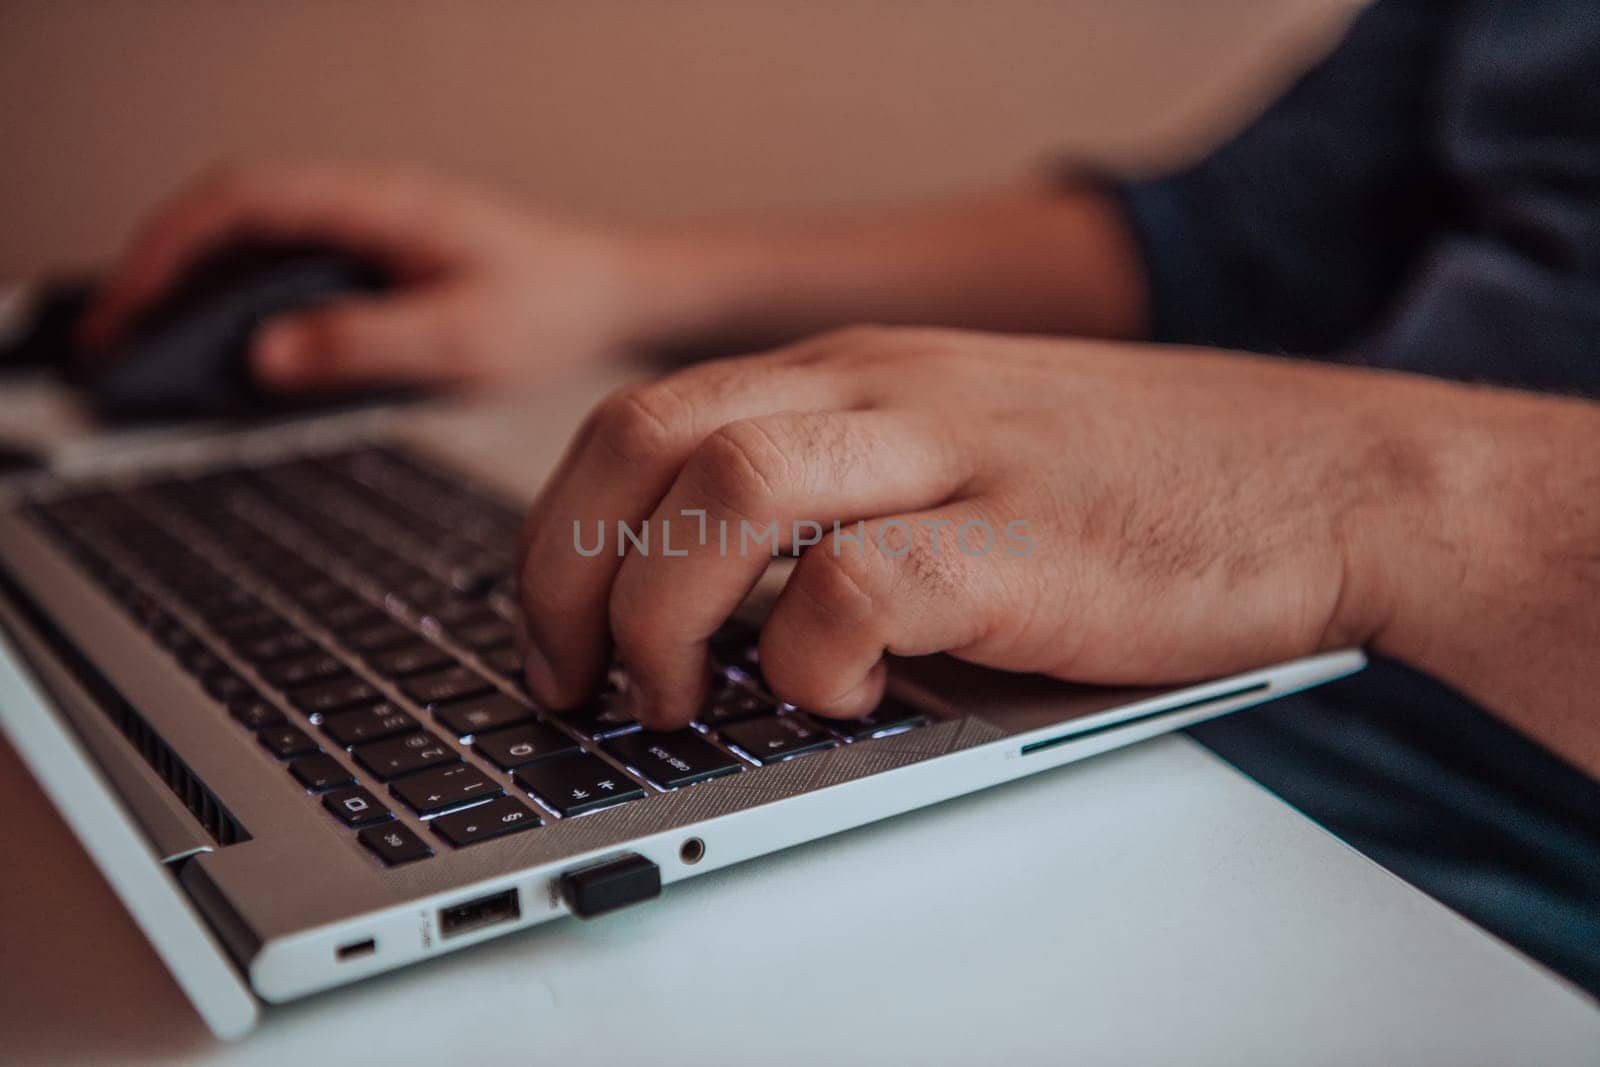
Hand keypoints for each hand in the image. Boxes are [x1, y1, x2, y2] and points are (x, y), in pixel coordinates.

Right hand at [80, 164, 648, 389]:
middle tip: (116, 343)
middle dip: (163, 273)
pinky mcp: (379, 261)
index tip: (128, 312)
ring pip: (258, 243)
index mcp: (377, 206)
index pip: (241, 204)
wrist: (616, 295)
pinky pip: (293, 270)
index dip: (169, 252)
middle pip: (232, 218)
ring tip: (154, 355)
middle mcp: (364, 206)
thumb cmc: (555, 307)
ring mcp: (369, 231)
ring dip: (201, 290)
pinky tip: (234, 354)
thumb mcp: (461, 340)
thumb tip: (265, 357)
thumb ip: (363, 345)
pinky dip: (247, 305)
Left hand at [515, 326, 1432, 728]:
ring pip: (727, 490)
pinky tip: (834, 695)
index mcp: (858, 371)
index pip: (641, 416)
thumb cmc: (1140, 480)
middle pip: (645, 437)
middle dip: (566, 569)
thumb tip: (716, 599)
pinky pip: (862, 585)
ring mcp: (957, 457)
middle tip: (575, 675)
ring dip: (660, 610)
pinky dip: (810, 656)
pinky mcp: (1027, 543)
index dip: (560, 530)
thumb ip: (843, 487)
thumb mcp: (961, 445)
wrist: (1328, 476)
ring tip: (676, 696)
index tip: (549, 626)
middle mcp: (886, 391)